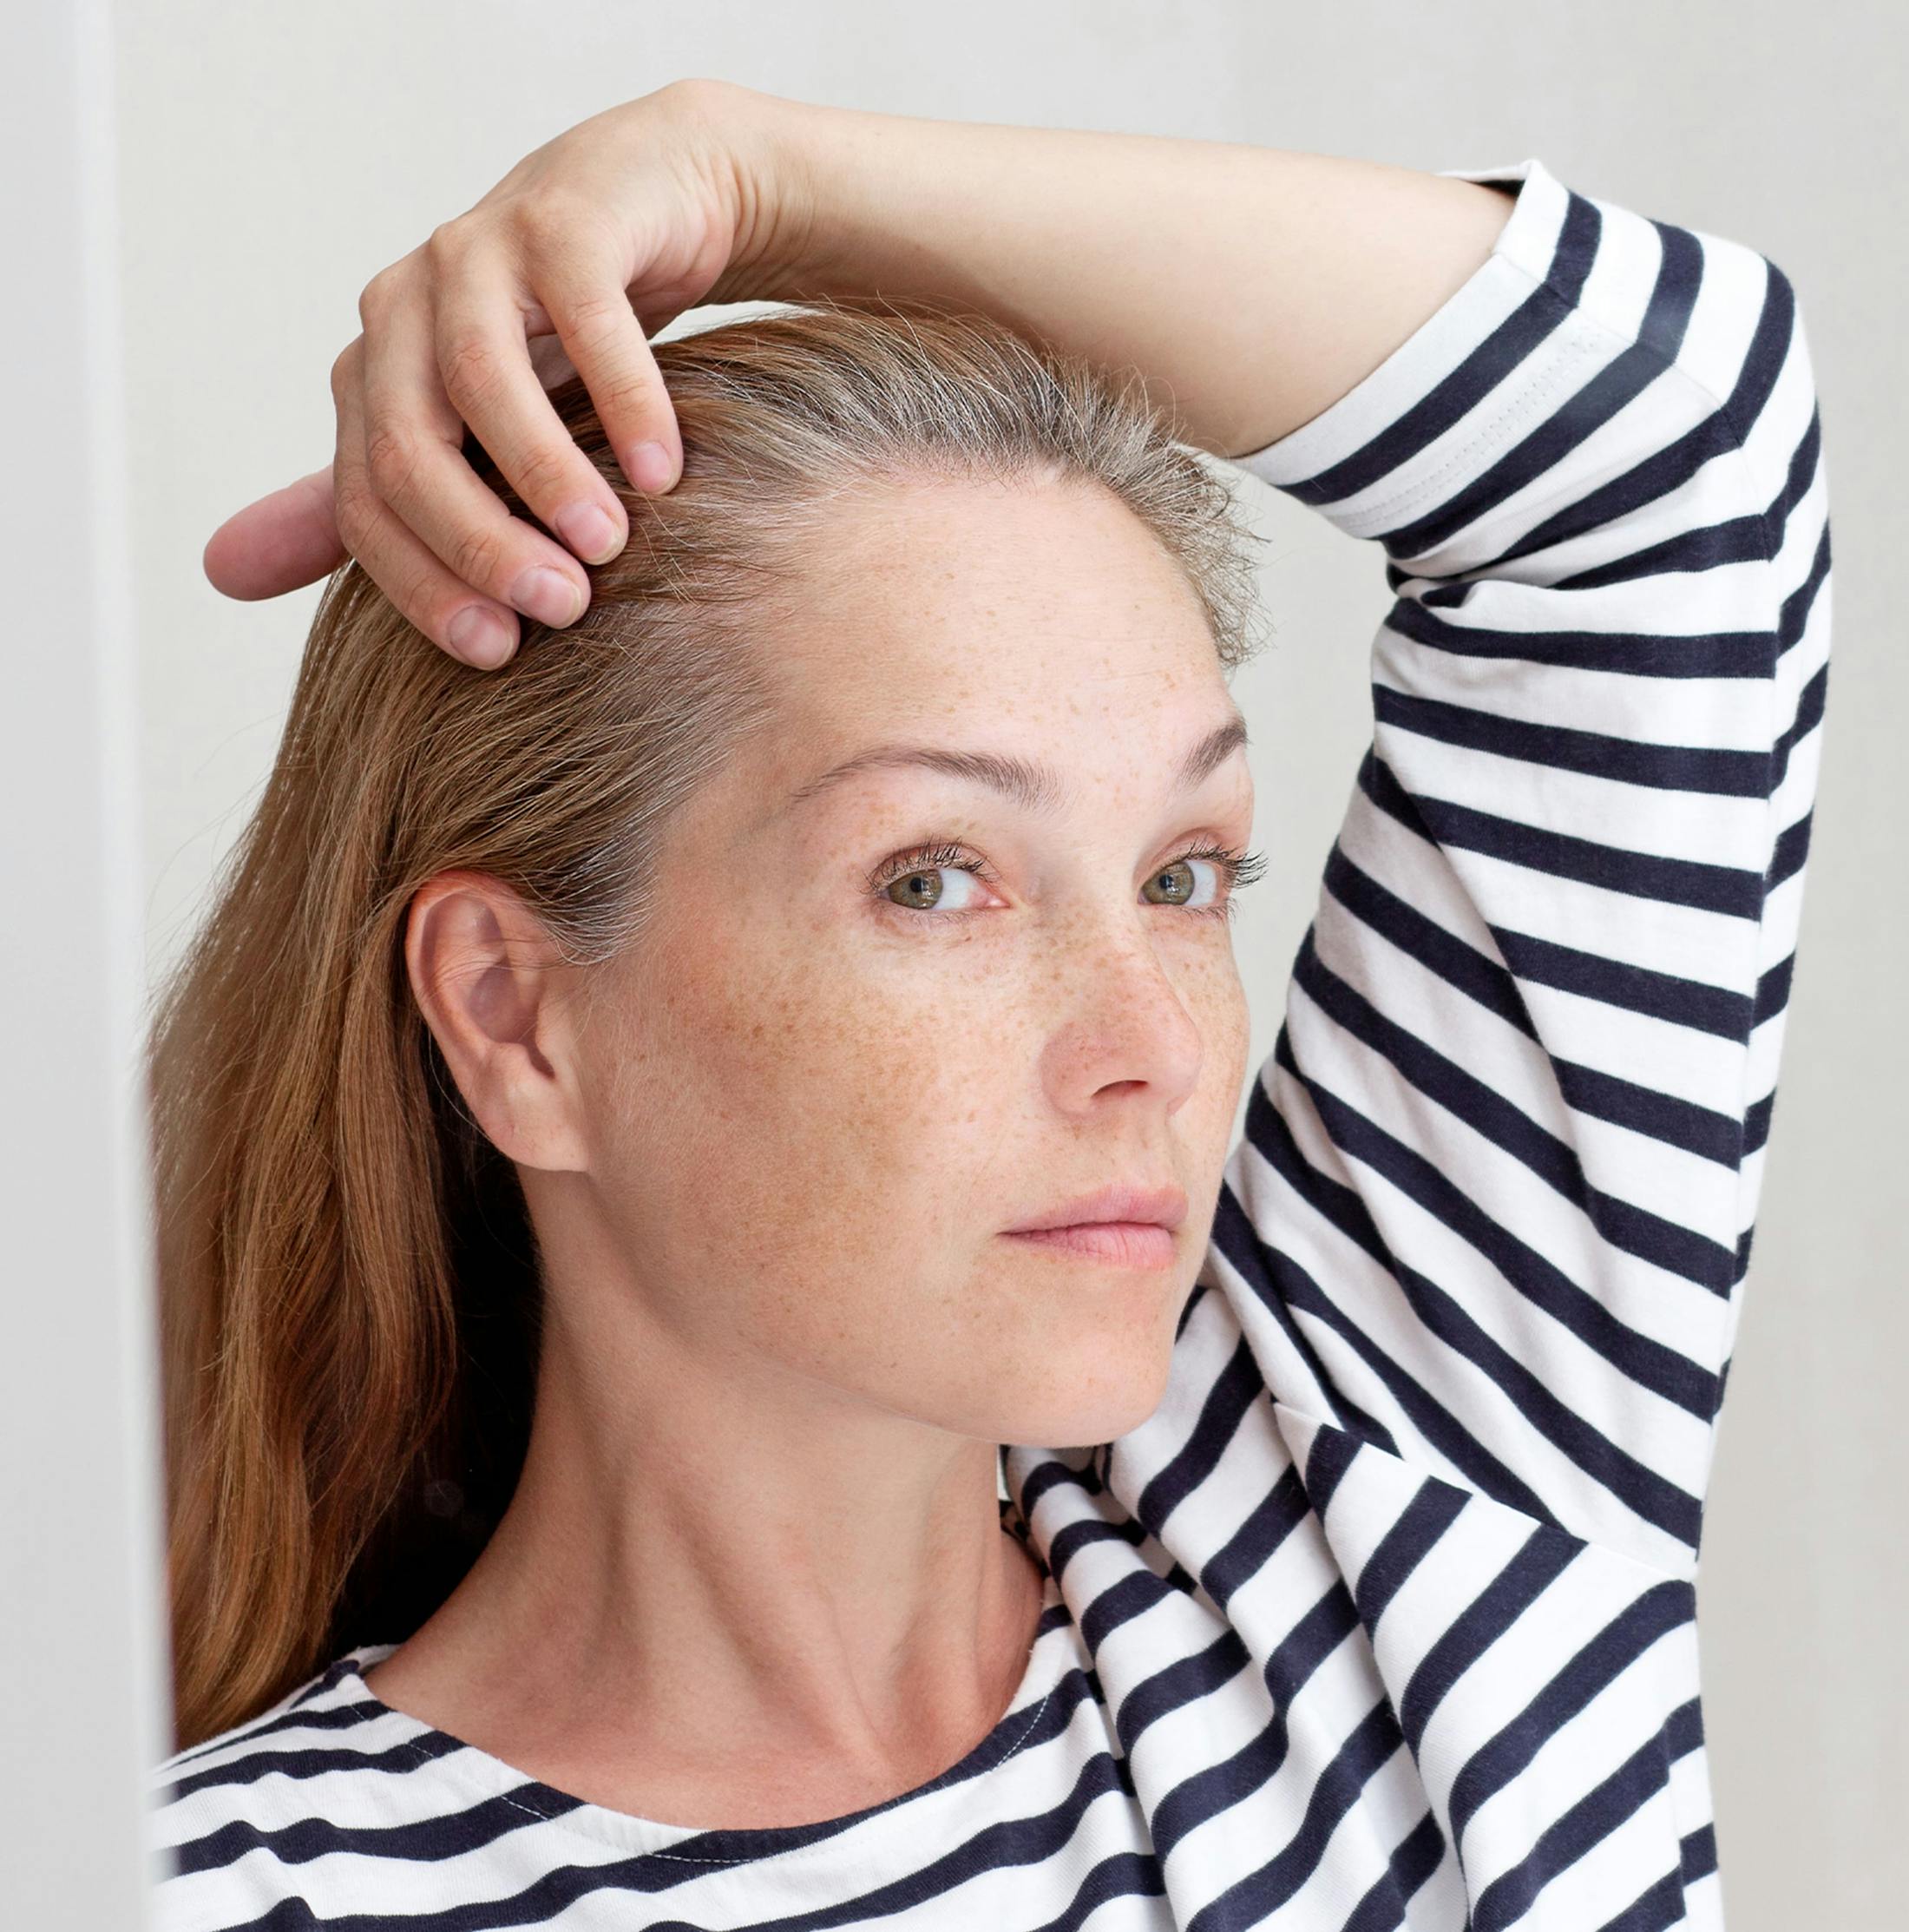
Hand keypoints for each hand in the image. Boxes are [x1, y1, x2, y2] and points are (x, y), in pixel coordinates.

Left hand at [202, 79, 806, 666]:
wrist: (647, 204)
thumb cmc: (559, 337)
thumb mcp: (468, 427)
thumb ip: (369, 502)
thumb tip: (219, 576)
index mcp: (372, 373)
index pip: (364, 500)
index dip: (421, 583)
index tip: (498, 652)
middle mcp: (405, 308)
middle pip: (408, 443)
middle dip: (478, 539)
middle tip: (560, 608)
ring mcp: (478, 253)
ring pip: (482, 376)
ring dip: (545, 473)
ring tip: (611, 547)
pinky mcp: (565, 219)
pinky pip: (586, 315)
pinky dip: (626, 399)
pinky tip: (661, 473)